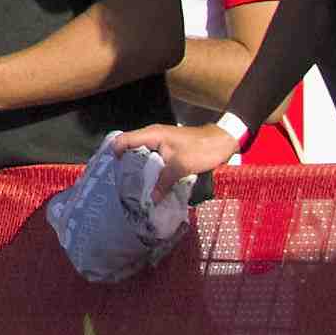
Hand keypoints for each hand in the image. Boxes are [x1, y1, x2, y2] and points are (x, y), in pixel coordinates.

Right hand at [112, 120, 243, 182]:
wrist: (223, 141)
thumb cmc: (201, 149)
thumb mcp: (181, 167)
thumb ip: (164, 182)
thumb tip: (152, 199)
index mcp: (152, 135)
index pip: (123, 140)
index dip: (114, 154)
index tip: (111, 172)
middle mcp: (153, 136)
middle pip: (130, 147)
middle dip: (123, 164)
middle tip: (118, 184)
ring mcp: (160, 142)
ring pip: (141, 154)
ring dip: (137, 168)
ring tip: (131, 186)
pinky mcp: (168, 149)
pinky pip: (152, 158)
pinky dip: (148, 169)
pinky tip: (149, 182)